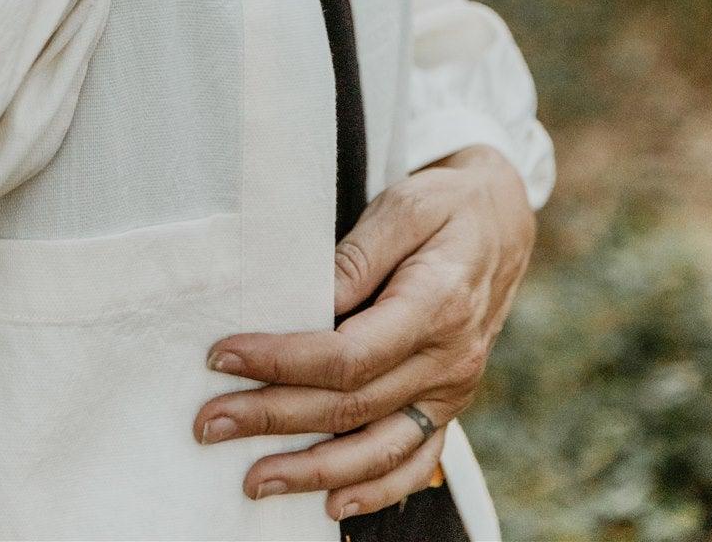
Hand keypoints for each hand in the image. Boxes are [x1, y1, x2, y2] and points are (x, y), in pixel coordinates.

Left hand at [192, 144, 535, 520]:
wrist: (501, 223)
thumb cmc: (445, 207)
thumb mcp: (404, 206)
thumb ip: (359, 254)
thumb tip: (312, 301)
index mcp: (436, 306)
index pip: (348, 354)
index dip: (283, 362)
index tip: (224, 356)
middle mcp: (448, 360)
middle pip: (351, 405)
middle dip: (274, 418)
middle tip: (210, 424)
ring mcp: (451, 390)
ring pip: (379, 448)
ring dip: (313, 471)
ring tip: (254, 480)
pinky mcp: (447, 404)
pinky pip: (415, 460)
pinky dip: (375, 490)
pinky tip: (331, 504)